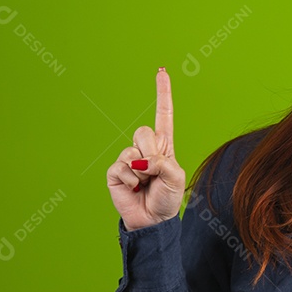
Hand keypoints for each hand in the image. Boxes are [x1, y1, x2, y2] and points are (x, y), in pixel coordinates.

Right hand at [106, 68, 186, 230]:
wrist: (152, 220)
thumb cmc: (167, 198)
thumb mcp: (175, 177)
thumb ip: (163, 162)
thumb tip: (140, 159)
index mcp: (163, 145)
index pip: (163, 114)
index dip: (162, 93)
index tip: (161, 71)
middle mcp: (145, 148)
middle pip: (144, 131)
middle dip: (152, 152)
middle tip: (154, 172)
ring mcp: (128, 158)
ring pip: (133, 149)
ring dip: (143, 170)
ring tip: (145, 183)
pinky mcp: (115, 171)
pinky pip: (121, 166)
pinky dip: (130, 180)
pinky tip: (134, 188)